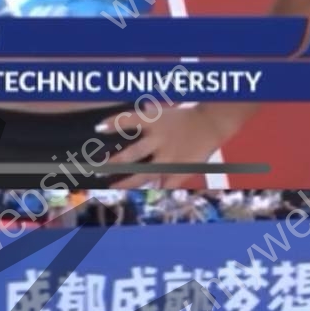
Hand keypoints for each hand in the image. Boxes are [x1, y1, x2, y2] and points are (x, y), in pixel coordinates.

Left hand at [95, 104, 245, 190]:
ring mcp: (169, 156)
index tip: (98, 129)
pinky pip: (164, 184)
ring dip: (126, 182)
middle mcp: (159, 139)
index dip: (112, 124)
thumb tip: (112, 128)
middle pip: (132, 154)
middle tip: (99, 169)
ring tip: (112, 187)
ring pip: (144, 173)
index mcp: (154, 122)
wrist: (211, 123)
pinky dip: (154, 190)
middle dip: (113, 163)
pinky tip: (142, 196)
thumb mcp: (160, 114)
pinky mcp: (179, 169)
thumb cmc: (181, 119)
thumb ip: (142, 122)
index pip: (128, 120)